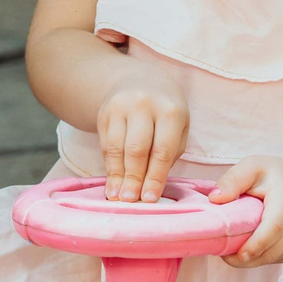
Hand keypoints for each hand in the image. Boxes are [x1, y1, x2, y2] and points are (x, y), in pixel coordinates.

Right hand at [96, 81, 187, 200]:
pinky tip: (111, 183)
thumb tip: (150, 188)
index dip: (155, 177)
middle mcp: (144, 105)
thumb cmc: (165, 114)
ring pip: (116, 148)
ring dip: (117, 175)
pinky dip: (108, 166)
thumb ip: (168, 155)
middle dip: (133, 178)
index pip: (161, 150)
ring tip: (117, 197)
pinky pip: (105, 144)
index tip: (150, 199)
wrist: (140, 80)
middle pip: (136, 149)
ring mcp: (121, 107)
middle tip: (131, 201)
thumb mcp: (178, 128)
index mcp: (170, 110)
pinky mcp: (104, 112)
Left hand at [212, 157, 282, 267]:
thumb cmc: (275, 174)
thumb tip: (214, 198)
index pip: (275, 226)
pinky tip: (249, 246)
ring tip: (232, 247)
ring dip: (250, 259)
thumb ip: (233, 180)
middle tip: (222, 251)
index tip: (237, 254)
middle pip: (272, 248)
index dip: (256, 243)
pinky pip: (275, 260)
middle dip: (245, 256)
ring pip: (272, 258)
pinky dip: (259, 258)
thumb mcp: (253, 166)